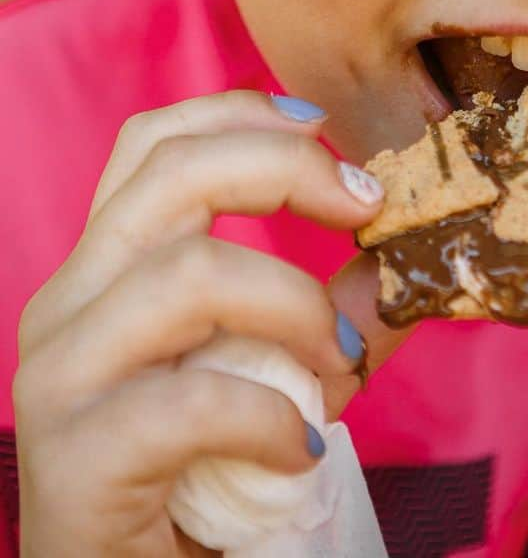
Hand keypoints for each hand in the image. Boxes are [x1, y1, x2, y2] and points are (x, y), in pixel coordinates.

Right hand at [14, 90, 407, 556]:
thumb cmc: (203, 467)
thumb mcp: (269, 366)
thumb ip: (330, 306)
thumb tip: (411, 247)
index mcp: (110, 267)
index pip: (154, 143)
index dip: (242, 113)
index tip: (325, 129)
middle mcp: (70, 303)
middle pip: (170, 175)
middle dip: (287, 170)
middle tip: (368, 206)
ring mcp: (61, 376)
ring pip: (191, 276)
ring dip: (297, 307)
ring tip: (339, 365)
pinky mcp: (75, 458)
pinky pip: (190, 401)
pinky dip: (272, 416)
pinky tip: (300, 447)